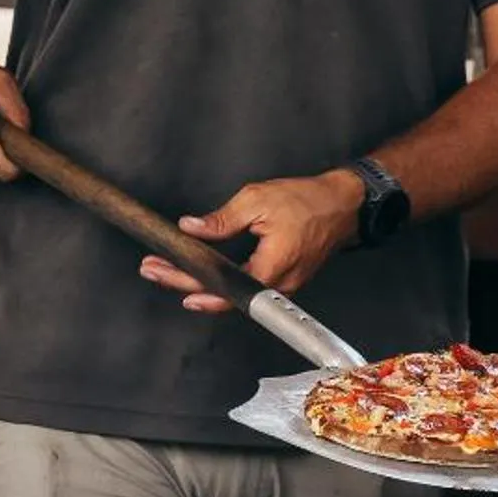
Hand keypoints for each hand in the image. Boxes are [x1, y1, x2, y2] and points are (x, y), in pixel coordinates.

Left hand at [140, 169, 363, 314]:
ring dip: (201, 283)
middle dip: (183, 282)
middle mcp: (276, 286)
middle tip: (153, 269)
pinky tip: (203, 274)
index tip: (164, 275)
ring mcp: (281, 287)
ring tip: (170, 270)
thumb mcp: (258, 200)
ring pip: (234, 295)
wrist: (344, 205)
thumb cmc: (308, 202)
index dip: (189, 285)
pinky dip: (221, 282)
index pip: (222, 288)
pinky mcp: (283, 280)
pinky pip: (247, 288)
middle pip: (222, 296)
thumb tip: (191, 228)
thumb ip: (222, 220)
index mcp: (270, 268)